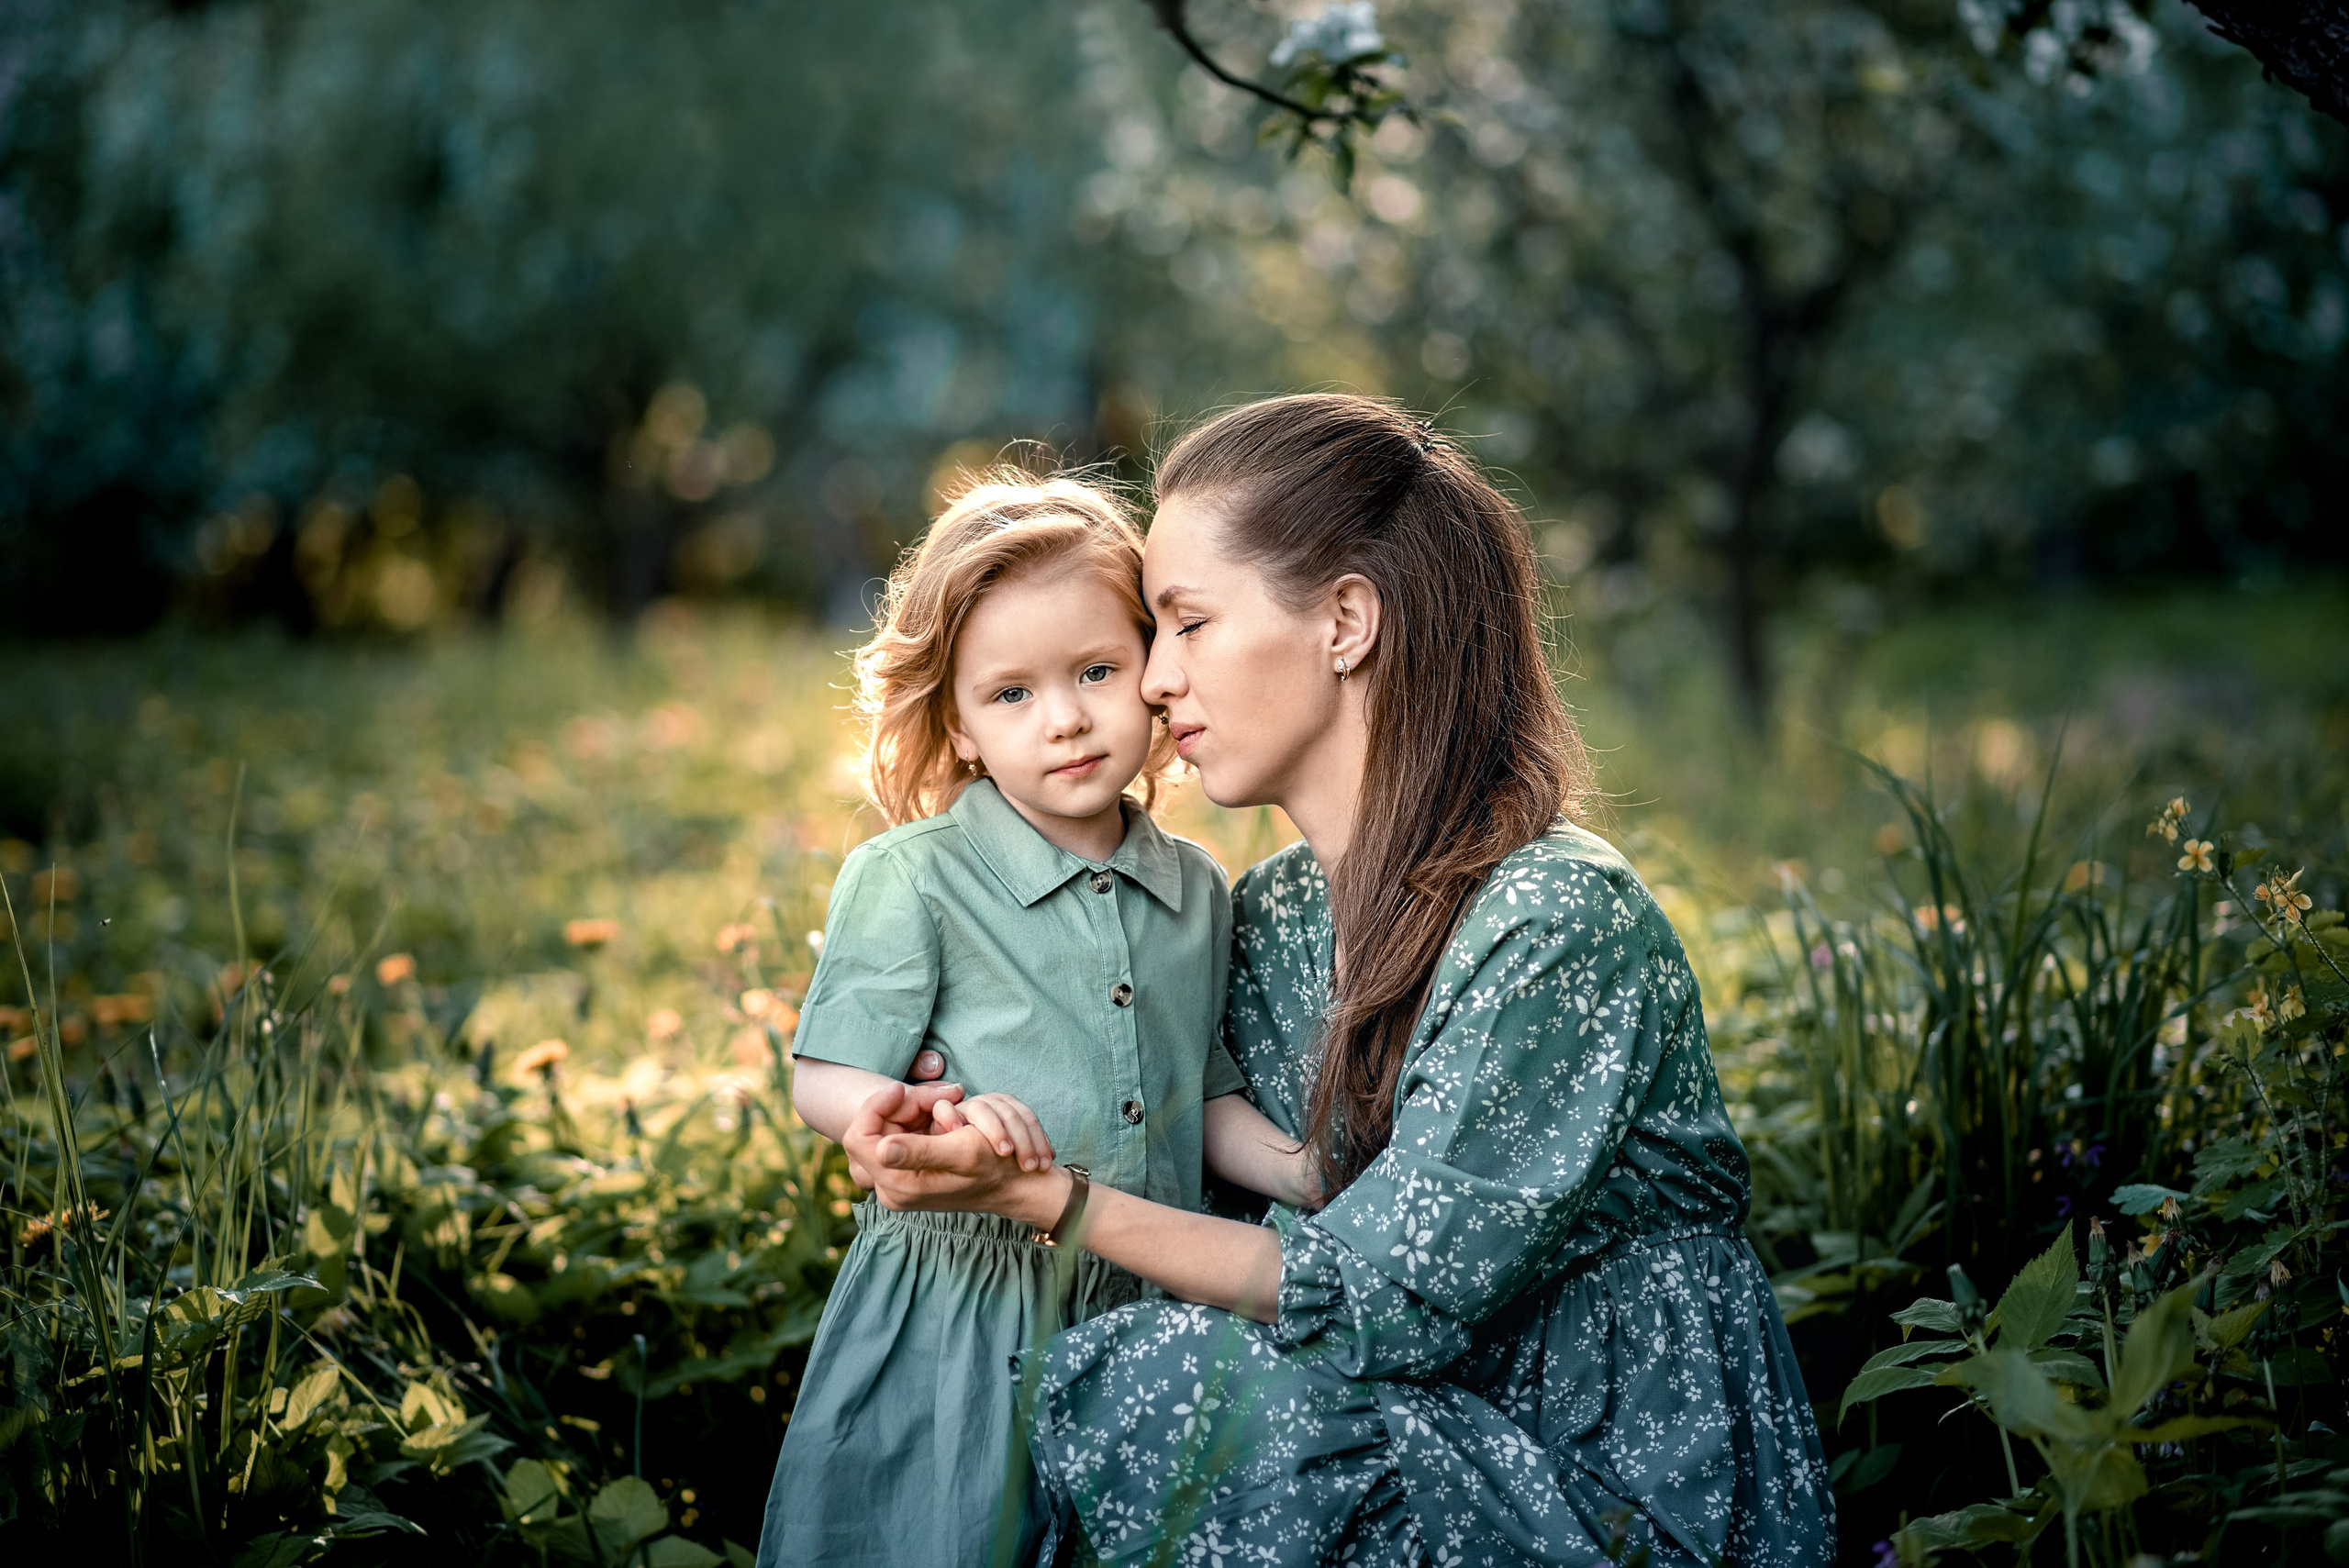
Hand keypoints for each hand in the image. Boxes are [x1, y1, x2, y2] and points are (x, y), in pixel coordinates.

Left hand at [843, 1082, 1061, 1225]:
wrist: (1015, 1186)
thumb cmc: (994, 1168)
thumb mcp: (961, 1153)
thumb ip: (919, 1151)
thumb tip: (881, 1149)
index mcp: (897, 1185)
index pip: (859, 1138)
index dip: (874, 1107)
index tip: (902, 1087)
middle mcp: (892, 1186)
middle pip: (872, 1130)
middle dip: (901, 1106)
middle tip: (935, 1096)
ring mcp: (900, 1179)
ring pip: (887, 1129)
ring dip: (914, 1110)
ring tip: (945, 1109)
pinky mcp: (911, 1171)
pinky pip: (901, 1135)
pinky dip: (920, 1119)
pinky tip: (944, 1119)